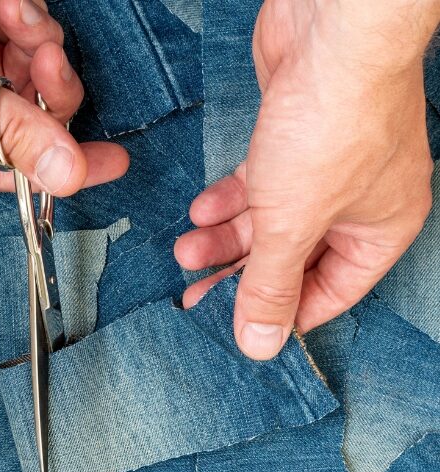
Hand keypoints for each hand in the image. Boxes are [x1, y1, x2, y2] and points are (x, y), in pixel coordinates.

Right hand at [0, 0, 128, 193]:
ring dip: (38, 40)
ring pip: (35, 66)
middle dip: (51, 89)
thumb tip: (67, 177)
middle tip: (49, 59)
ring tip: (14, 13)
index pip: (12, 168)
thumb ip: (1, 126)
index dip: (63, 166)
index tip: (114, 162)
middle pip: (32, 114)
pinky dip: (25, 11)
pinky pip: (25, 24)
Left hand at [175, 0, 438, 359]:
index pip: (328, 294)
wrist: (331, 27)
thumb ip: (272, 284)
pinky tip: (200, 209)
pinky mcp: (294, 138)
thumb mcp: (293, 223)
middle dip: (239, 274)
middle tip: (195, 292)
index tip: (237, 325)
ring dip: (225, 237)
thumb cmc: (333, 125)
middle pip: (291, 257)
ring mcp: (326, 168)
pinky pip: (259, 184)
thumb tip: (261, 346)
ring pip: (270, 220)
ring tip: (185, 250)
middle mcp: (358, 203)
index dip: (282, 312)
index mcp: (378, 232)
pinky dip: (230, 199)